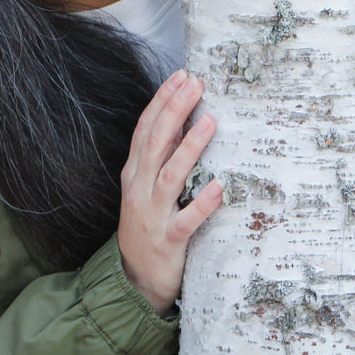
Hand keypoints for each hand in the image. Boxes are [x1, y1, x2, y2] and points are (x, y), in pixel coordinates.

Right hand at [118, 69, 222, 314]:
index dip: (162, 101)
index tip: (182, 76)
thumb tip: (182, 118)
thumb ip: (160, 157)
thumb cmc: (147, 225)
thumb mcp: (145, 187)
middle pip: (155, 143)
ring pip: (170, 176)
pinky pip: (186, 220)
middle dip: (174, 111)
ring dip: (189, 148)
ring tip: (210, 122)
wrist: (135, 278)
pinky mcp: (168, 241)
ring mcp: (152, 215)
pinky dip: (202, 203)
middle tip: (195, 85)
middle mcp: (139, 189)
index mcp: (134, 173)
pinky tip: (220, 187)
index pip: (145, 129)